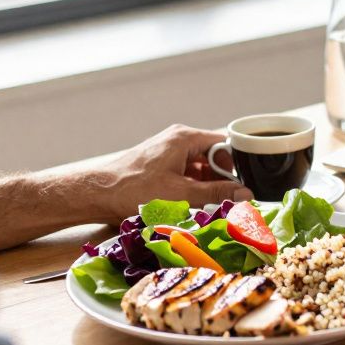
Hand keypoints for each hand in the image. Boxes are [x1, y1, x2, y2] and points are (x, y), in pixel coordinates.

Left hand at [94, 125, 250, 221]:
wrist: (97, 193)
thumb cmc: (135, 191)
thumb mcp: (182, 194)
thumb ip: (216, 193)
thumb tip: (247, 193)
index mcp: (185, 138)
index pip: (224, 144)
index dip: (235, 166)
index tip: (241, 186)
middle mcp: (177, 139)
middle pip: (212, 156)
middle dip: (220, 179)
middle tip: (225, 201)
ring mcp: (167, 150)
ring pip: (199, 167)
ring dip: (205, 186)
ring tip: (206, 206)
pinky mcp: (159, 163)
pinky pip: (185, 172)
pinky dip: (191, 187)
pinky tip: (189, 205)